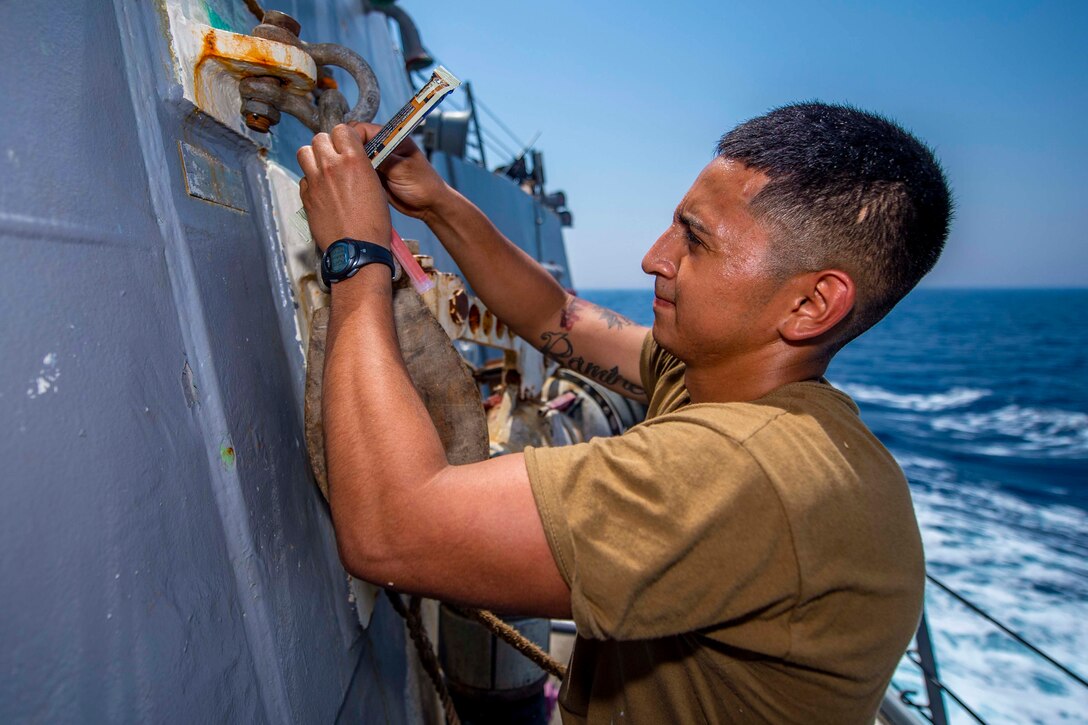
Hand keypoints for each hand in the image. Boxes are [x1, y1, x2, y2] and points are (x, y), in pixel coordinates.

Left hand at [297, 125, 390, 251]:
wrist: (358, 248)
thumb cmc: (373, 222)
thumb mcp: (376, 186)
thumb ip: (360, 166)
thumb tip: (351, 159)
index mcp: (353, 160)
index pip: (342, 129)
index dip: (345, 136)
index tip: (348, 145)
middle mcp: (331, 166)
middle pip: (320, 138)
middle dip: (327, 145)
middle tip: (335, 158)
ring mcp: (315, 180)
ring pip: (304, 152)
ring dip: (313, 157)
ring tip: (323, 169)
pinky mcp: (306, 196)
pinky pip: (303, 178)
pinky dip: (311, 181)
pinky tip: (322, 192)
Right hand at [350, 122, 452, 221]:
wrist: (429, 206)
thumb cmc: (423, 185)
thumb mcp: (402, 168)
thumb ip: (381, 156)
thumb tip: (358, 148)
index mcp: (392, 137)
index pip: (363, 128)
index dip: (352, 137)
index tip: (347, 151)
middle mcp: (382, 146)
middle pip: (356, 141)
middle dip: (348, 150)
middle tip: (345, 165)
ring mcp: (377, 161)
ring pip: (355, 157)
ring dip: (349, 164)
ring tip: (346, 174)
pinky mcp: (374, 175)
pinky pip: (357, 171)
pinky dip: (352, 174)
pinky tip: (349, 180)